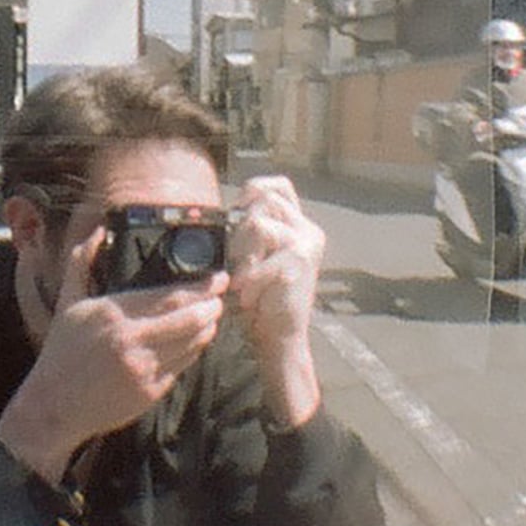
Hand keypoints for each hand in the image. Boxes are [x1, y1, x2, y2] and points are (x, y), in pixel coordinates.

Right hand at [0, 222, 227, 482]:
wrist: (52, 407)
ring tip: (212, 316)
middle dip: (214, 305)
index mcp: (114, 315)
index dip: (204, 287)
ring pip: (194, 344)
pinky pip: (183, 366)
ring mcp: (143, 369)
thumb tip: (98, 231)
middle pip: (192, 319)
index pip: (172, 297)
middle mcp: (131, 341)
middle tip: (221, 296)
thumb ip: (82, 263)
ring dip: (209, 327)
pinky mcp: (150, 392)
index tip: (219, 277)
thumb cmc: (62, 351)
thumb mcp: (68, 304)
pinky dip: (193, 351)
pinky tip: (193, 341)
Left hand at [227, 174, 326, 428]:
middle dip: (239, 230)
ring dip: (242, 255)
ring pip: (258, 224)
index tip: (238, 221)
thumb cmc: (260, 302)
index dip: (252, 194)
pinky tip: (251, 297)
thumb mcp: (252, 260)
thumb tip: (217, 217)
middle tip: (238, 264)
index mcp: (298, 225)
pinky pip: (258, 257)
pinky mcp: (300, 261)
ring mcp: (307, 243)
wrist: (280, 338)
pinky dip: (247, 280)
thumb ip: (245, 236)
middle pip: (263, 200)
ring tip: (245, 281)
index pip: (277, 186)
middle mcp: (307, 229)